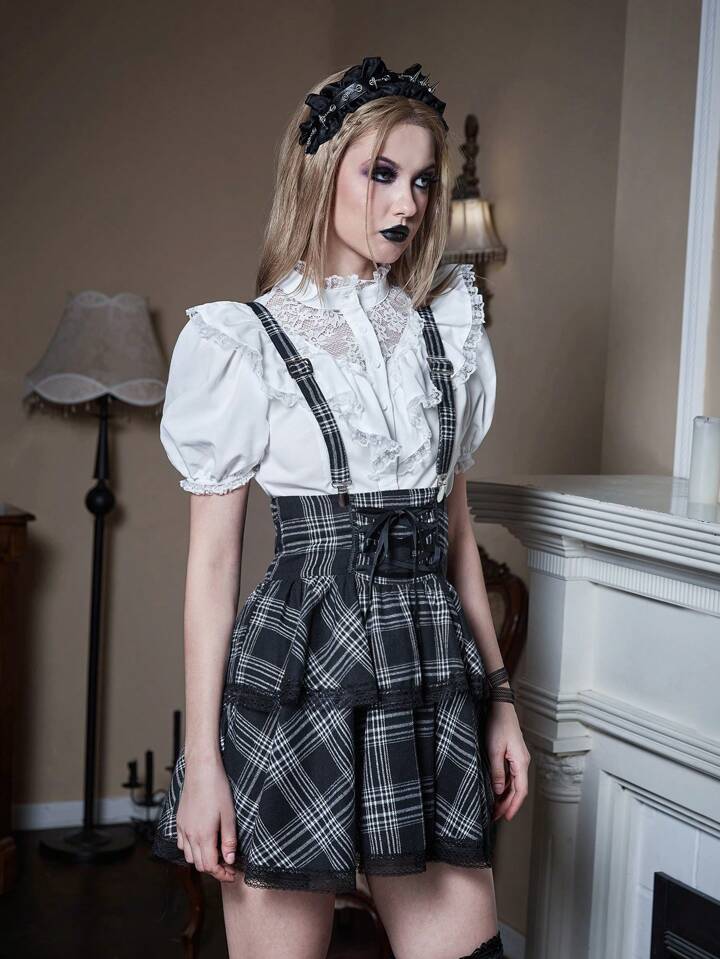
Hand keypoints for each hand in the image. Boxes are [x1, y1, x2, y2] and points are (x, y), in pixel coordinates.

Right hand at [176, 753, 237, 881]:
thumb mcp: (229, 815)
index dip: (222, 874)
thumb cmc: (217, 789)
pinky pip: (182, 843)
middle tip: (228, 866)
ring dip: (202, 860)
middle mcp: (190, 835)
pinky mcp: (179, 821)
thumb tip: (230, 860)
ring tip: (217, 854)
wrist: (201, 770)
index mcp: (203, 836)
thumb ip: (229, 840)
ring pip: (189, 856)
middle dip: (214, 869)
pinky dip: (191, 849)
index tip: (232, 874)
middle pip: (199, 864)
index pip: (210, 867)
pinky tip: (202, 841)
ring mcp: (182, 828)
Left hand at [485, 698, 530, 821]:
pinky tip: (496, 792)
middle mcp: (522, 762)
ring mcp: (518, 759)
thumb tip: (498, 791)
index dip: (513, 806)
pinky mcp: (512, 755)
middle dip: (508, 805)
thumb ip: (497, 772)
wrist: (500, 707)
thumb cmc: (498, 725)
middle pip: (518, 790)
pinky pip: (510, 776)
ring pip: (514, 784)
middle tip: (497, 817)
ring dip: (506, 797)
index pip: (520, 791)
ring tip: (495, 808)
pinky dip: (504, 786)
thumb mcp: (494, 750)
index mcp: (521, 762)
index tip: (506, 817)